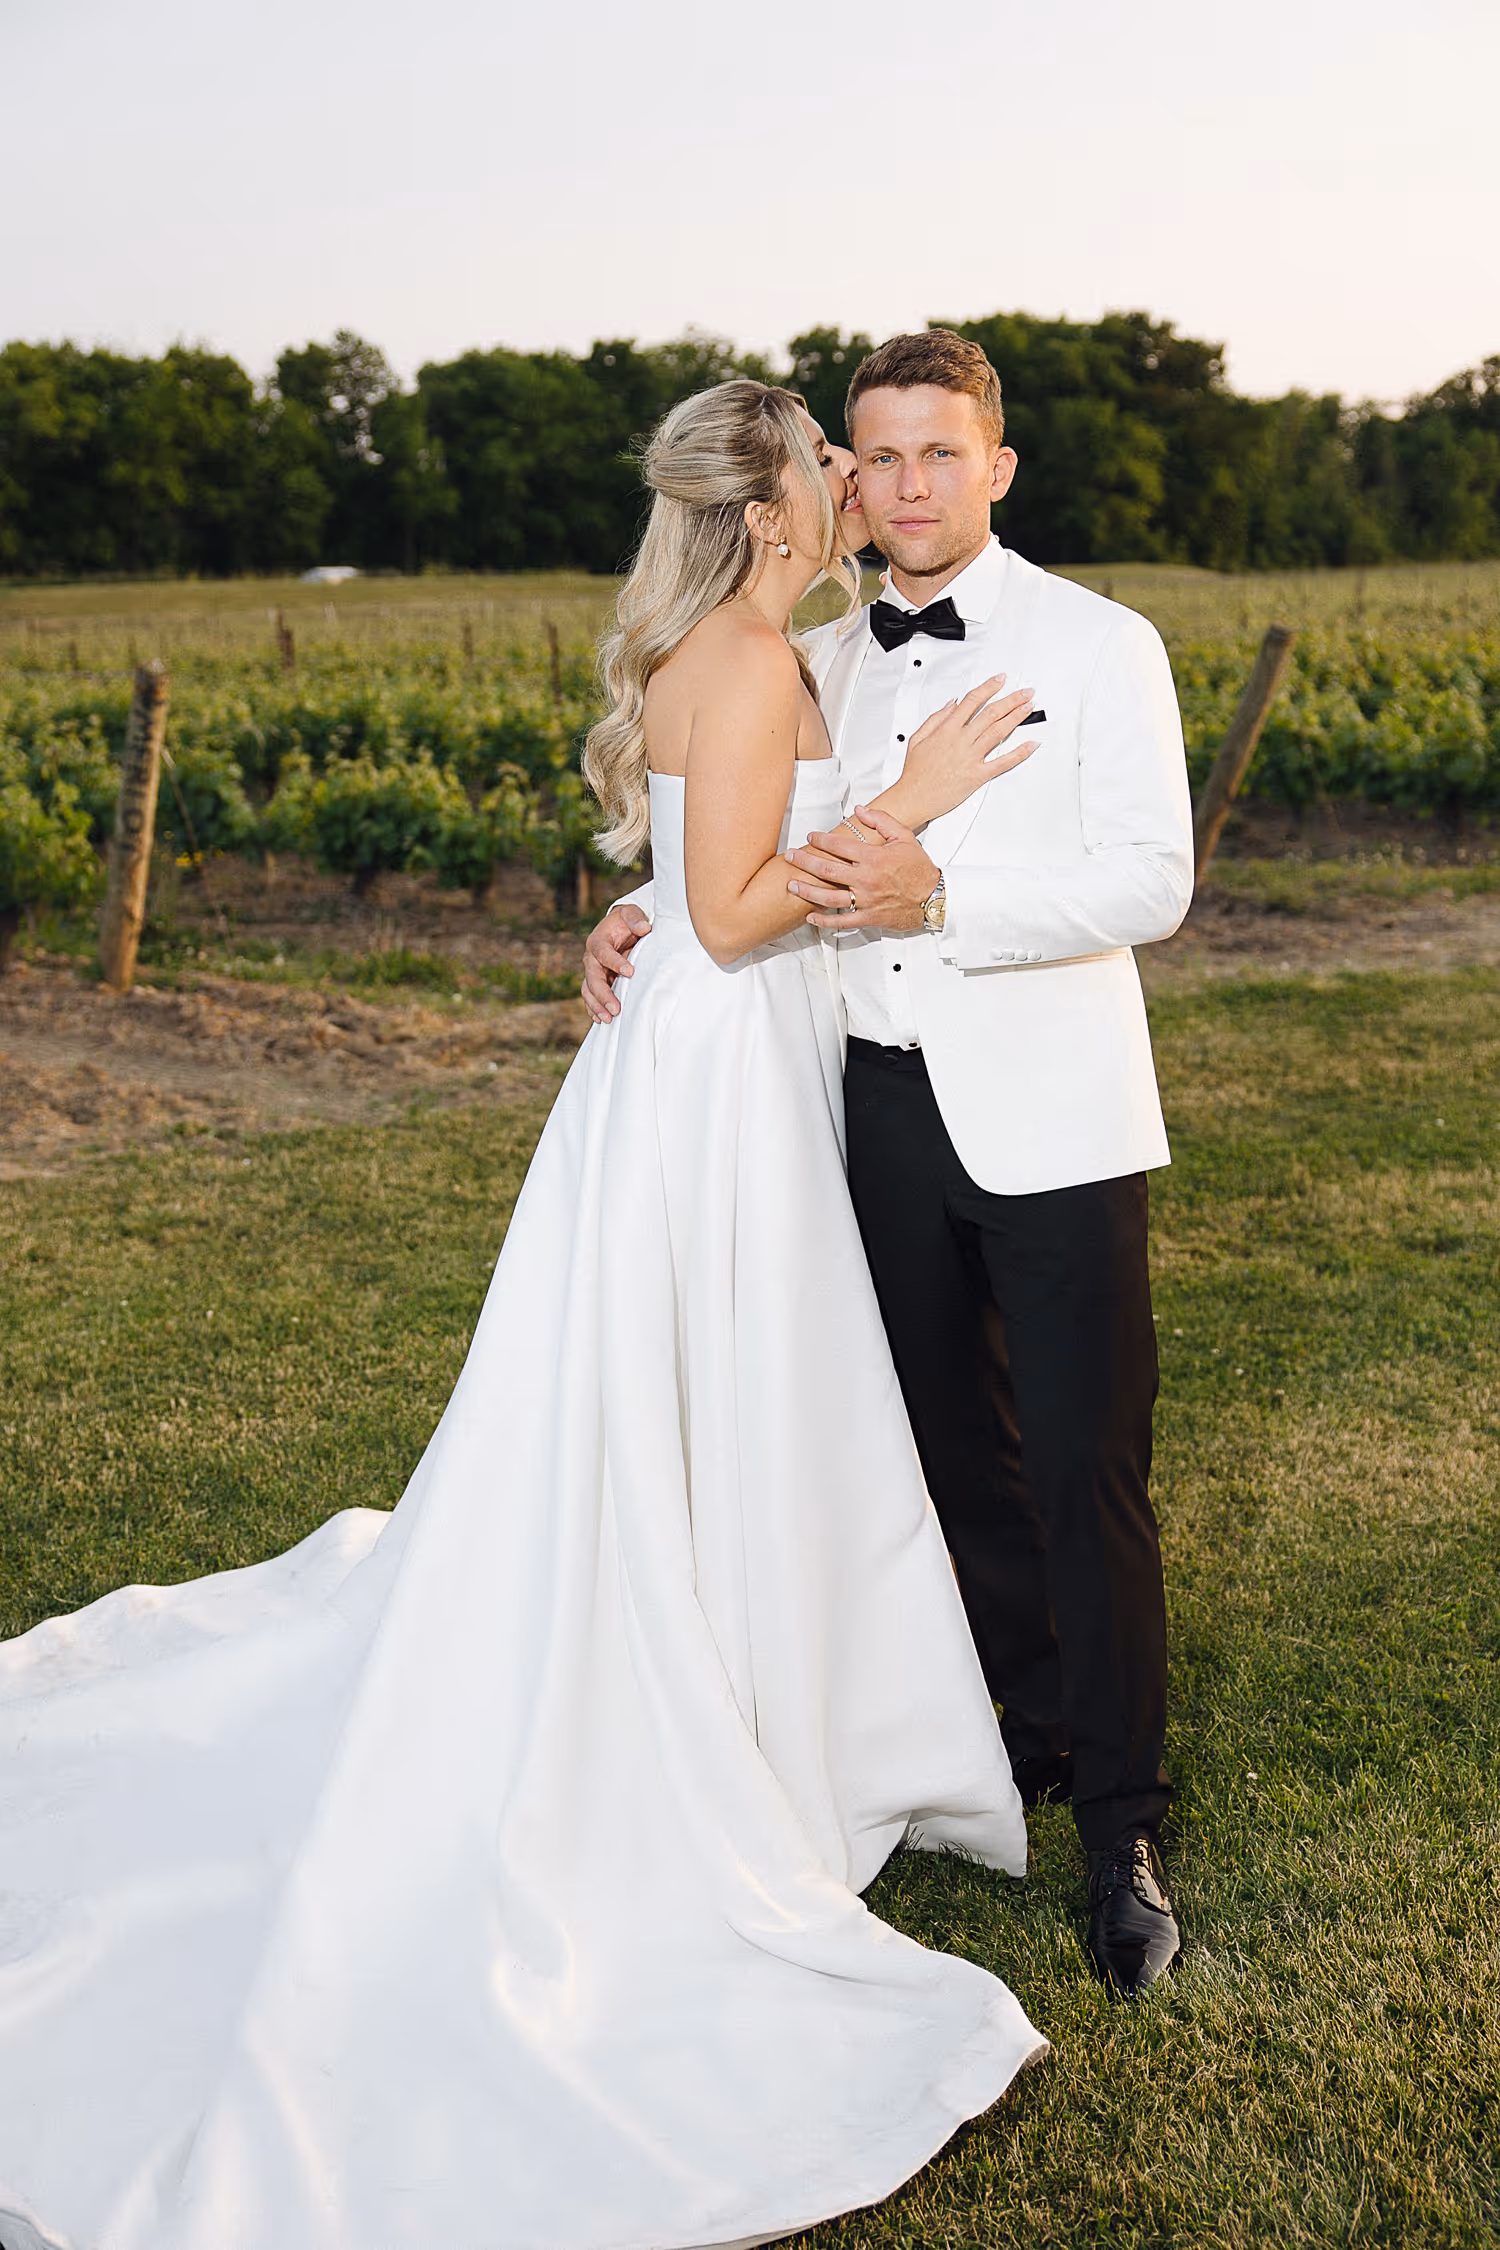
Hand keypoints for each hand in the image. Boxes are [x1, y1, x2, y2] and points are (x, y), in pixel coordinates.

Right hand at [582, 902, 651, 1023]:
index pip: (603, 953)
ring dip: (597, 1005)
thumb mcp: (631, 913)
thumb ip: (635, 918)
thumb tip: (644, 928)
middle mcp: (591, 958)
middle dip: (603, 994)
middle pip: (592, 978)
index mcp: (598, 941)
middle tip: (616, 1008)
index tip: (630, 972)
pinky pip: (591, 996)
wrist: (620, 928)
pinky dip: (593, 1008)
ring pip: (588, 990)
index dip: (615, 963)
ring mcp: (592, 971)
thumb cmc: (626, 921)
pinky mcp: (596, 981)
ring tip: (609, 1019)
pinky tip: (601, 1020)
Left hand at [786, 806, 938, 932]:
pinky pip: (842, 922)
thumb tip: (860, 810)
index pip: (839, 846)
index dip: (821, 840)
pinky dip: (825, 921)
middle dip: (805, 861)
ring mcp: (866, 901)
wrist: (934, 898)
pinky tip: (810, 917)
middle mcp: (866, 880)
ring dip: (807, 891)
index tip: (810, 837)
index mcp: (874, 858)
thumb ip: (881, 820)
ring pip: (829, 897)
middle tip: (790, 856)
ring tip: (792, 884)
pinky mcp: (869, 918)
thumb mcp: (904, 837)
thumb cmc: (919, 869)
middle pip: (827, 870)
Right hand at [883, 674, 1037, 829]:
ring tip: (1028, 708)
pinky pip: (1002, 762)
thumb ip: (936, 718)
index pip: (972, 701)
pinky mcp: (977, 775)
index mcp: (946, 730)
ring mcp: (971, 758)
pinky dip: (1019, 753)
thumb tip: (952, 704)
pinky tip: (1030, 744)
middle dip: (1012, 700)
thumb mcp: (918, 738)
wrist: (913, 798)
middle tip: (1025, 692)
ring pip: (999, 732)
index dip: (989, 687)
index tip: (1000, 680)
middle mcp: (961, 741)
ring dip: (1017, 717)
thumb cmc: (915, 773)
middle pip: (991, 713)